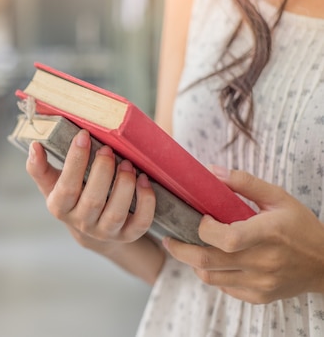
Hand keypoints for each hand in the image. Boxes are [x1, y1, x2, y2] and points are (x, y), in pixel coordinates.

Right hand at [26, 129, 156, 253]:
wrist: (91, 229)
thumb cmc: (71, 196)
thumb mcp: (52, 184)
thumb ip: (39, 167)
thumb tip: (34, 146)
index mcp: (60, 207)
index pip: (66, 187)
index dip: (75, 161)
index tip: (83, 135)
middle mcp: (82, 222)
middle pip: (93, 199)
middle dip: (103, 170)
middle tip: (108, 148)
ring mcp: (106, 231)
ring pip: (117, 212)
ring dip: (124, 184)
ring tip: (127, 162)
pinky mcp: (128, 235)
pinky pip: (141, 223)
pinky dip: (146, 201)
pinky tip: (144, 180)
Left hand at [163, 166, 323, 303]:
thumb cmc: (300, 226)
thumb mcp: (278, 198)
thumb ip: (244, 182)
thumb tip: (210, 171)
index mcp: (269, 234)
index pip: (226, 238)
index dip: (204, 229)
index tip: (201, 218)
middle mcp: (263, 262)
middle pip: (207, 260)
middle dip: (180, 249)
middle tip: (168, 239)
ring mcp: (260, 283)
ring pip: (209, 277)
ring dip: (193, 262)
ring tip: (188, 248)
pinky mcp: (258, 296)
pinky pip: (223, 287)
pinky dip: (212, 275)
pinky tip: (214, 261)